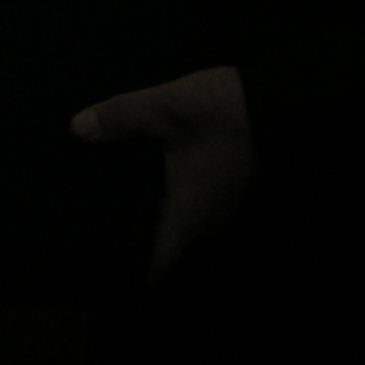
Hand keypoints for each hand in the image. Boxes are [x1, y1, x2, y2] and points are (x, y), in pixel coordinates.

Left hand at [71, 64, 251, 279]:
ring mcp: (225, 203)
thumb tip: (76, 128)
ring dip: (158, 204)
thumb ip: (122, 118)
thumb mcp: (167, 108)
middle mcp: (207, 221)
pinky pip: (196, 195)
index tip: (102, 259)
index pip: (155, 263)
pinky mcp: (234, 181)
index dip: (130, 266)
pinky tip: (156, 163)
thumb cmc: (225, 114)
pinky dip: (176, 187)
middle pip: (166, 238)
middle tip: (97, 211)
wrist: (288, 97)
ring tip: (120, 186)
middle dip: (138, 227)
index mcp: (186, 217)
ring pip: (183, 215)